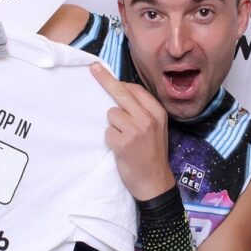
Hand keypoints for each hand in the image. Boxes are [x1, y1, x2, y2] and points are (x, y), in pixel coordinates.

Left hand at [90, 63, 175, 200]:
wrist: (155, 181)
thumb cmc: (153, 154)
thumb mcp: (157, 128)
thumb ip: (143, 111)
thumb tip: (121, 92)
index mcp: (157, 112)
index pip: (135, 89)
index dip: (118, 81)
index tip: (104, 71)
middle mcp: (148, 118)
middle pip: (121, 93)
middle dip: (105, 79)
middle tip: (93, 68)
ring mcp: (135, 130)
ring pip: (112, 114)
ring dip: (113, 125)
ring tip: (124, 138)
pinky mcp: (123, 143)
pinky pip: (107, 132)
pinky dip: (110, 139)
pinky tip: (120, 149)